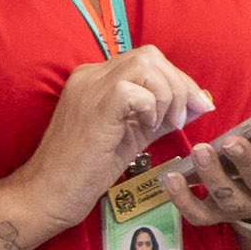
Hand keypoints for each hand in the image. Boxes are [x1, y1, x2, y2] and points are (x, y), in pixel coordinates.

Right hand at [12, 46, 204, 235]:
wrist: (49, 193)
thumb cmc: (86, 170)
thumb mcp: (134, 135)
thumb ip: (164, 115)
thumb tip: (201, 101)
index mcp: (96, 79)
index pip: (148, 61)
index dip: (178, 80)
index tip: (196, 107)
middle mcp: (90, 75)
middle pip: (151, 56)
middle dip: (179, 85)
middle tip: (181, 118)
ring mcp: (89, 88)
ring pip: (146, 65)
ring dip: (167, 95)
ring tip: (163, 125)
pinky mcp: (94, 108)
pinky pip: (133, 90)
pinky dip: (150, 107)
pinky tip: (145, 128)